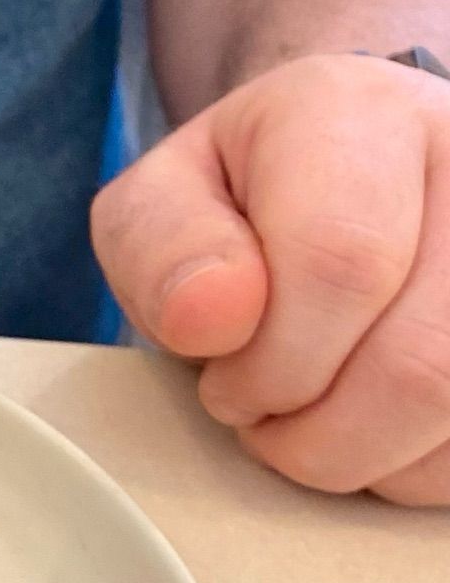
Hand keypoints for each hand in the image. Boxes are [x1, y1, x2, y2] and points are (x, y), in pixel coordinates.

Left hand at [92, 52, 449, 505]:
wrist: (348, 179)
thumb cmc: (245, 204)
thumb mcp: (160, 207)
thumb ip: (159, 249)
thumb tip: (215, 315)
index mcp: (358, 114)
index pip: (340, 263)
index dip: (269, 362)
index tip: (224, 379)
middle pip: (422, 361)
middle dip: (315, 431)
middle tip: (266, 414)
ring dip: (367, 455)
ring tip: (315, 417)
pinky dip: (416, 468)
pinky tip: (378, 428)